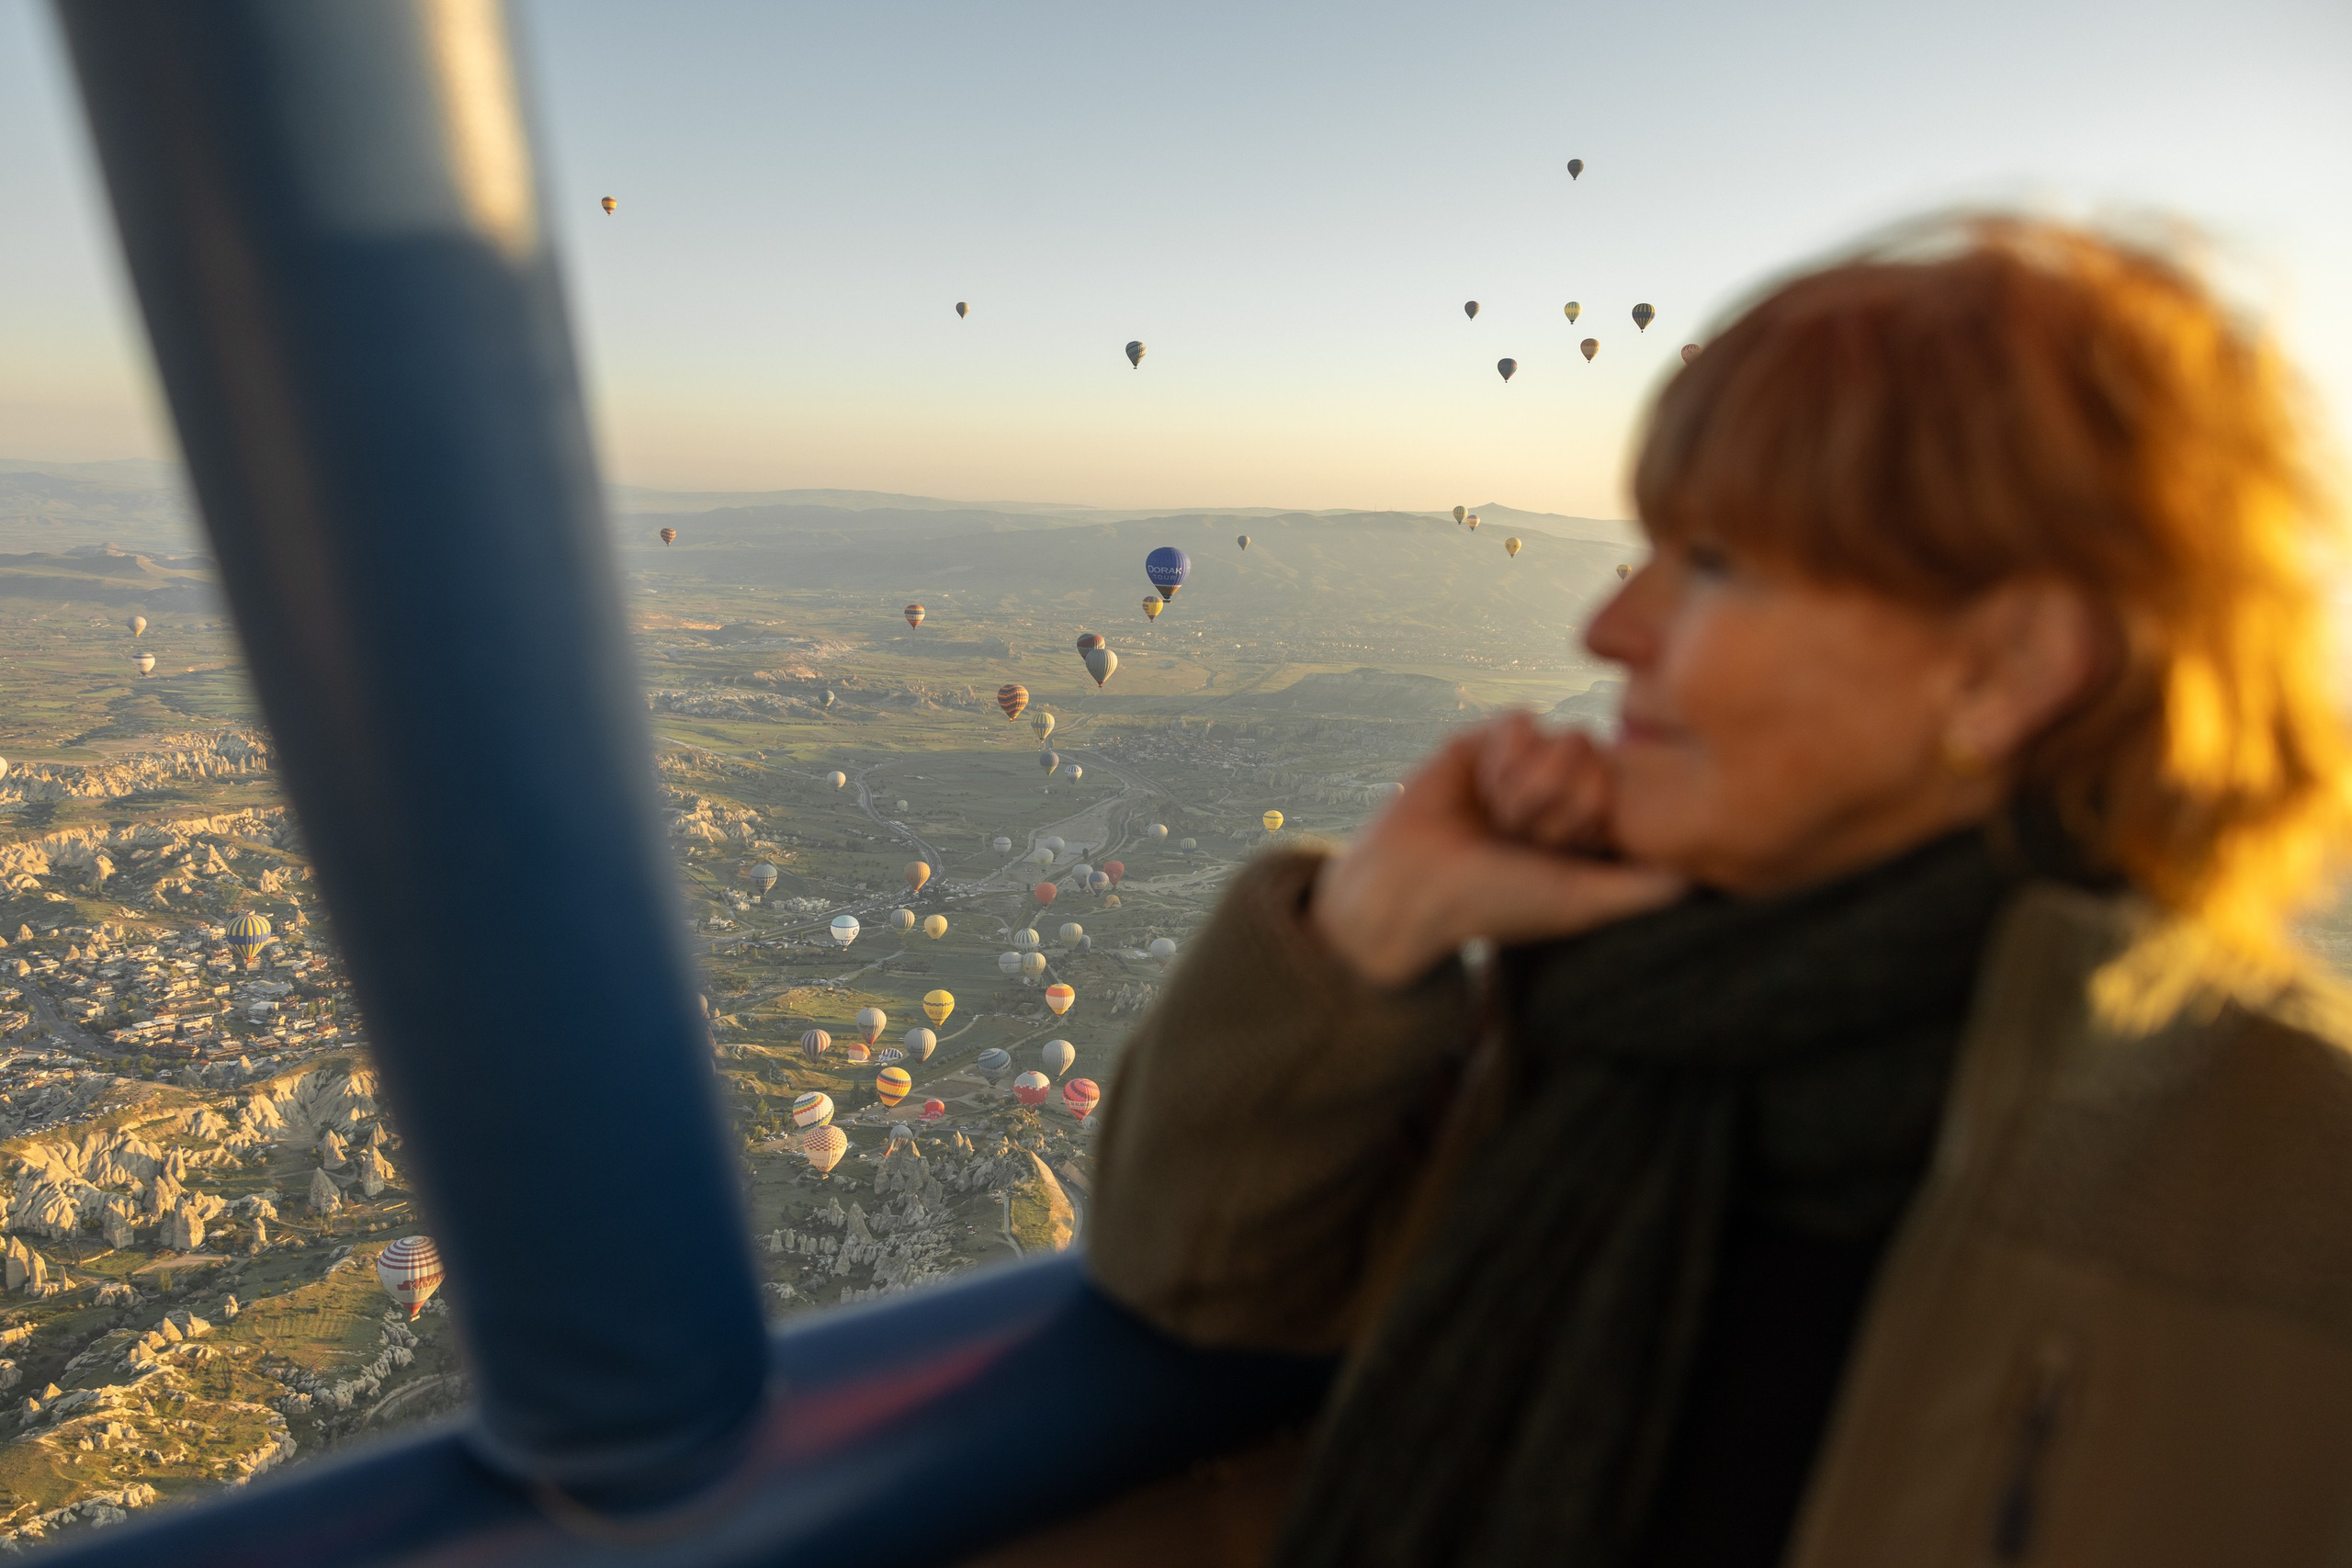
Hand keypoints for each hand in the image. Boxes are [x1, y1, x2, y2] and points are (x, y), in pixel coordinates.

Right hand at [1309, 721, 1683, 986]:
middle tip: (1517, 833)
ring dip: (1521, 782)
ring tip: (1494, 815)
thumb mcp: (1582, 902)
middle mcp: (1565, 794)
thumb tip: (1705, 871)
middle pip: (1595, 754)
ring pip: (1560, 735)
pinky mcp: (1488, 739)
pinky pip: (1521, 719)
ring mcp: (1529, 764)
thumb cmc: (1496, 903)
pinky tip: (1476, 785)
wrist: (1411, 884)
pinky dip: (1497, 757)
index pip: (1625, 786)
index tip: (1555, 847)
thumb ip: (1646, 886)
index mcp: (1591, 830)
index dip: (1590, 812)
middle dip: (1552, 798)